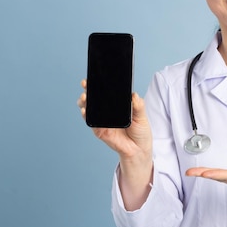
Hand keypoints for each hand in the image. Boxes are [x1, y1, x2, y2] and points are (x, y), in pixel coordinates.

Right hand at [77, 79, 152, 209]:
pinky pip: (92, 124)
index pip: (105, 93)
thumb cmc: (140, 131)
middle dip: (87, 91)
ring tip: (84, 98)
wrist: (139, 149)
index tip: (94, 77)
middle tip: (86, 85)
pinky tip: (85, 111)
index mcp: (117, 105)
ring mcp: (102, 121)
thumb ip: (138, 105)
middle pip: (93, 99)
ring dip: (84, 103)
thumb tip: (134, 95)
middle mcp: (107, 112)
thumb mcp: (142, 116)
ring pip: (89, 109)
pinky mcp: (100, 131)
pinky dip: (87, 117)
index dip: (98, 85)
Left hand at [186, 160, 226, 222]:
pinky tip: (201, 172)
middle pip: (220, 177)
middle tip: (189, 173)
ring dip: (204, 174)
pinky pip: (220, 177)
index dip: (218, 175)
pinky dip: (210, 173)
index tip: (205, 174)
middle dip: (204, 174)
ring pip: (218, 177)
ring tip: (190, 172)